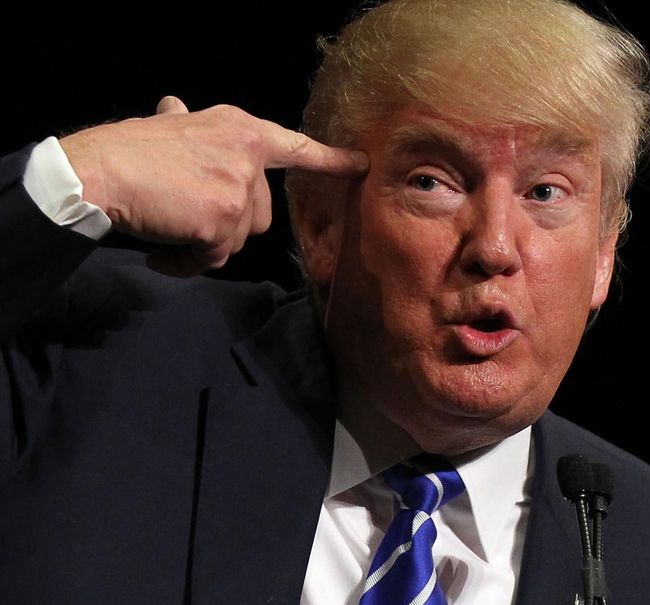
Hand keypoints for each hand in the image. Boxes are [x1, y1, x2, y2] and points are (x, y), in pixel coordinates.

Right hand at [59, 96, 367, 275]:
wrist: (100, 172)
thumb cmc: (128, 151)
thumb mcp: (168, 126)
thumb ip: (187, 125)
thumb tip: (175, 106)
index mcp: (240, 129)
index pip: (295, 146)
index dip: (329, 160)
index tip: (360, 165)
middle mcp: (248, 156)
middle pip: (260, 215)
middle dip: (227, 225)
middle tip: (184, 219)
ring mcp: (239, 189)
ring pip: (237, 240)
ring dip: (204, 246)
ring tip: (168, 230)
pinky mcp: (225, 221)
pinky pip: (214, 259)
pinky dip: (187, 264)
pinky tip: (162, 252)